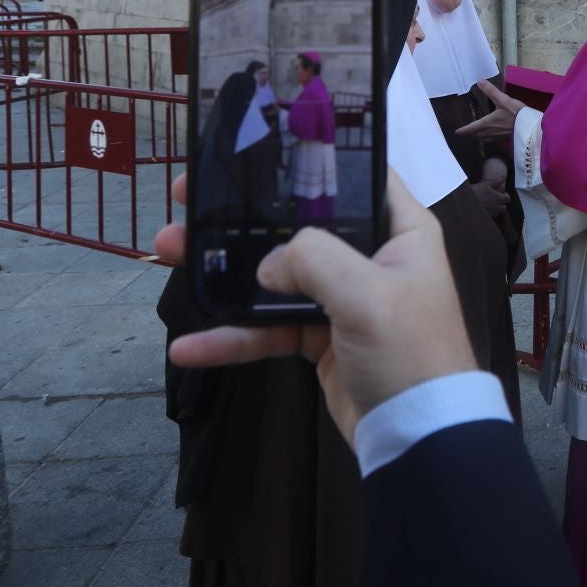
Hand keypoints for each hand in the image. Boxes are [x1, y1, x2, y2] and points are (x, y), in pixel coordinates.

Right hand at [158, 171, 477, 443]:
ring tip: (166, 254)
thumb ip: (314, 259)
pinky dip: (231, 336)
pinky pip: (268, 329)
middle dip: (242, 214)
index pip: (356, 176)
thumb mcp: (368, 294)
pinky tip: (190, 345)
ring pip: (274, 275)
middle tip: (189, 198)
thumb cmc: (412, 354)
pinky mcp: (321, 339)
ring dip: (223, 271)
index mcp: (402, 230)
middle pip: (299, 223)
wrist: (419, 436)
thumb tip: (267, 263)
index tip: (253, 149)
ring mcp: (343, 299)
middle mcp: (373, 256)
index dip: (308, 160)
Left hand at [455, 78, 523, 139]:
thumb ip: (490, 91)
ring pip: (484, 139)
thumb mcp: (503, 99)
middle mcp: (490, 132)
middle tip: (465, 133)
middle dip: (469, 135)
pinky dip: (487, 139)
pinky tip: (491, 136)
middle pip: (476, 136)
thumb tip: (479, 81)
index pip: (471, 128)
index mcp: (487, 123)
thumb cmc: (516, 112)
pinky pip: (492, 140)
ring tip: (475, 135)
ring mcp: (498, 137)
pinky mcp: (506, 138)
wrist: (530, 126)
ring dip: (478, 138)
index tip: (456, 132)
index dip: (463, 130)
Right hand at [471, 177, 509, 214]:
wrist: (465, 202)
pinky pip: (491, 216)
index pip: (507, 198)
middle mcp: (496, 207)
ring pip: (498, 212)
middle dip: (501, 203)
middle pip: (504, 207)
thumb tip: (504, 177)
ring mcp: (491, 213)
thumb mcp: (487, 183)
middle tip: (495, 198)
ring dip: (496, 208)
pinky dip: (490, 212)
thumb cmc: (476, 191)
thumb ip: (497, 181)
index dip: (505, 195)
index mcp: (498, 198)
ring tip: (489, 203)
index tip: (500, 192)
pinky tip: (484, 208)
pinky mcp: (486, 217)